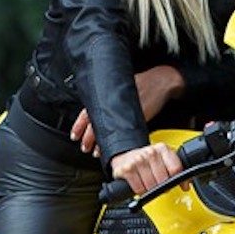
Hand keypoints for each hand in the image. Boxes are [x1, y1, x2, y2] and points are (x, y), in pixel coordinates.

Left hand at [70, 66, 186, 154]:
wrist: (160, 82)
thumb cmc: (141, 84)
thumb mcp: (120, 88)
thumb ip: (108, 100)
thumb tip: (96, 114)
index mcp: (106, 96)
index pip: (87, 112)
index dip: (79, 126)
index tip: (75, 135)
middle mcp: (112, 105)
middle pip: (94, 125)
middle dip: (87, 139)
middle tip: (84, 147)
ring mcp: (124, 112)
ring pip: (107, 130)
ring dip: (99, 144)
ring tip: (95, 152)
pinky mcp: (136, 118)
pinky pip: (123, 133)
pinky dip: (117, 143)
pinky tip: (114, 150)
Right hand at [108, 141, 183, 195]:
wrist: (126, 158)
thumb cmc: (147, 161)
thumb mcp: (165, 161)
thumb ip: (179, 172)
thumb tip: (186, 185)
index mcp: (163, 149)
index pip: (175, 169)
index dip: (175, 180)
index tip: (172, 182)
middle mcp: (150, 152)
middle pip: (164, 180)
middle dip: (162, 186)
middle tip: (158, 183)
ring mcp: (138, 160)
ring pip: (151, 186)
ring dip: (150, 189)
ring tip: (148, 183)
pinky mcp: (127, 169)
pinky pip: (139, 189)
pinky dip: (140, 190)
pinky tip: (140, 184)